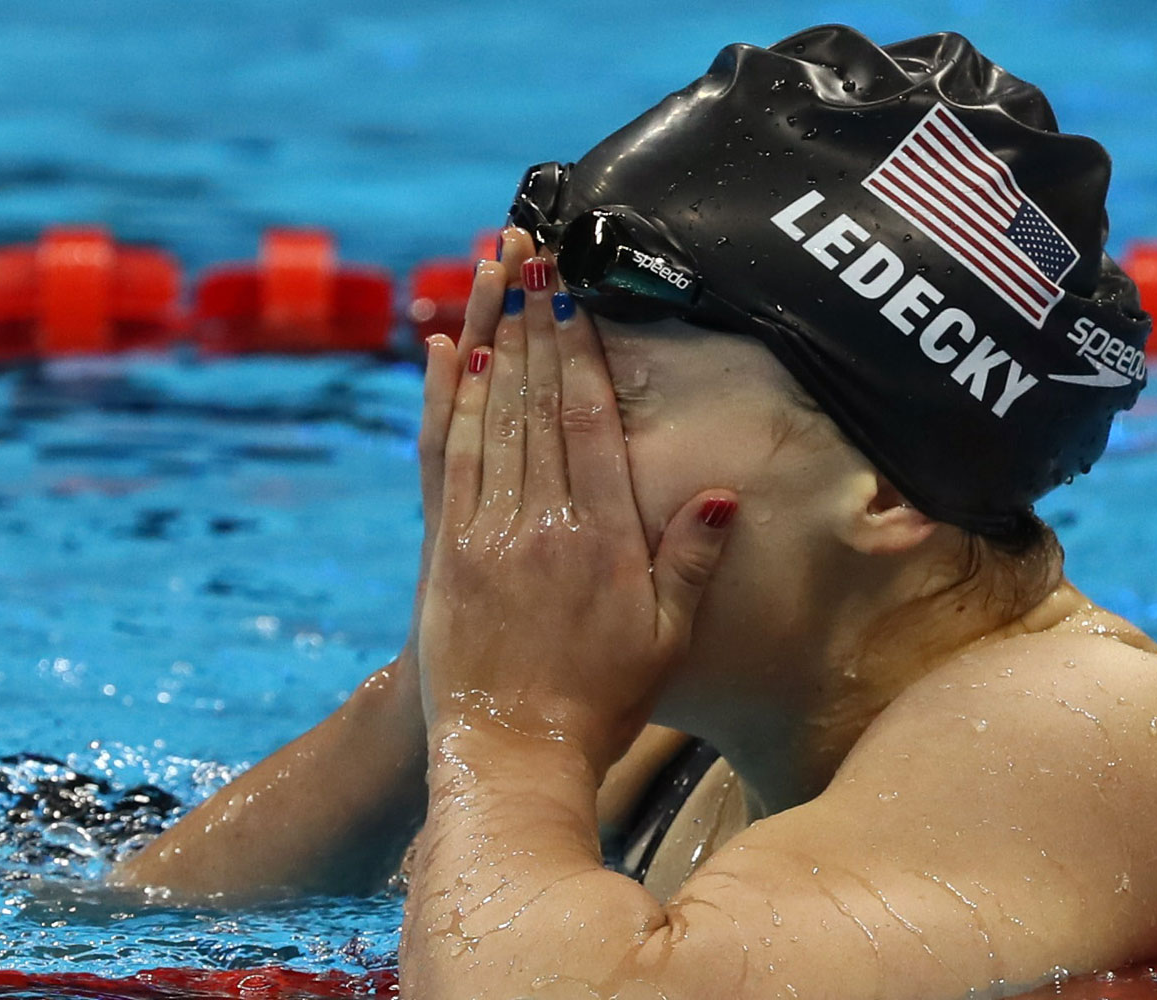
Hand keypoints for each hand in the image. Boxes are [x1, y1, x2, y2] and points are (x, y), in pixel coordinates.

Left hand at [416, 255, 737, 776]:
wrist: (509, 757)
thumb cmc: (601, 703)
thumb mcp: (667, 642)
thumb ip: (690, 564)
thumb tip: (718, 493)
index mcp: (601, 538)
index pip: (592, 421)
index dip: (584, 351)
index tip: (577, 293)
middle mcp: (540, 521)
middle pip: (537, 401)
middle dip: (534, 319)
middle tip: (531, 250)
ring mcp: (483, 531)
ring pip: (486, 416)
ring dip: (488, 338)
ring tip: (488, 274)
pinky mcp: (440, 550)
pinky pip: (440, 458)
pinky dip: (439, 399)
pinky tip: (440, 352)